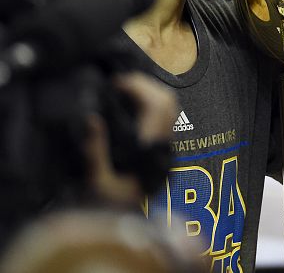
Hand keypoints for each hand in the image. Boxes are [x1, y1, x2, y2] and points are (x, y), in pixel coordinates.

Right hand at [84, 72, 176, 204]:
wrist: (123, 224)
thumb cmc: (108, 206)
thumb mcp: (96, 181)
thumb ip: (94, 151)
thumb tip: (91, 119)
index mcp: (151, 148)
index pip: (158, 106)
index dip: (140, 87)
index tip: (116, 82)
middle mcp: (163, 145)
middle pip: (168, 102)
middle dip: (146, 86)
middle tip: (118, 83)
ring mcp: (165, 147)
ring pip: (169, 109)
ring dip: (149, 93)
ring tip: (122, 90)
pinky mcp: (161, 150)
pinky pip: (164, 118)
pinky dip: (150, 105)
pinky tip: (129, 104)